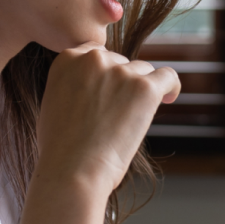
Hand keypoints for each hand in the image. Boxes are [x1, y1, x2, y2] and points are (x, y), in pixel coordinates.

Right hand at [12, 46, 178, 223]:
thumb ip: (73, 84)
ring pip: (143, 71)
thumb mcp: (54, 103)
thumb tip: (97, 85)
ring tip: (132, 120)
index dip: (106, 72)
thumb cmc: (60, 149)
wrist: (72, 170)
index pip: (97, 53)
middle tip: (118, 115)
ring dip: (141, 91)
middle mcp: (93, 58)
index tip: (112, 90)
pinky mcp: (145, 88)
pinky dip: (170, 87)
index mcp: (67, 58)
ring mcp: (120, 71)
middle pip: (121, 62)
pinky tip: (168, 99)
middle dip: (122, 84)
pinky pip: (168, 76)